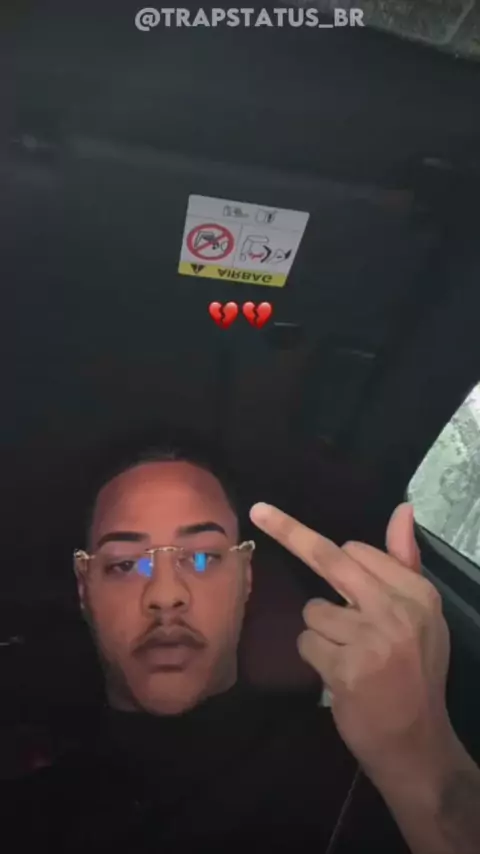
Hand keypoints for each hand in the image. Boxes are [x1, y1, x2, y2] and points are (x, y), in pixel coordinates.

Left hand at [249, 502, 452, 775]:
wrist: (415, 742)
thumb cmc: (414, 673)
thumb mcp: (421, 615)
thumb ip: (405, 562)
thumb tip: (402, 509)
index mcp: (417, 593)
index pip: (358, 551)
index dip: (335, 556)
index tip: (296, 528)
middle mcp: (396, 610)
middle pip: (330, 558)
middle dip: (288, 531)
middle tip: (258, 511)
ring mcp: (371, 640)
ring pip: (312, 610)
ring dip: (320, 631)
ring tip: (349, 655)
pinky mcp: (345, 668)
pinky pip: (306, 642)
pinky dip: (314, 656)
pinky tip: (339, 674)